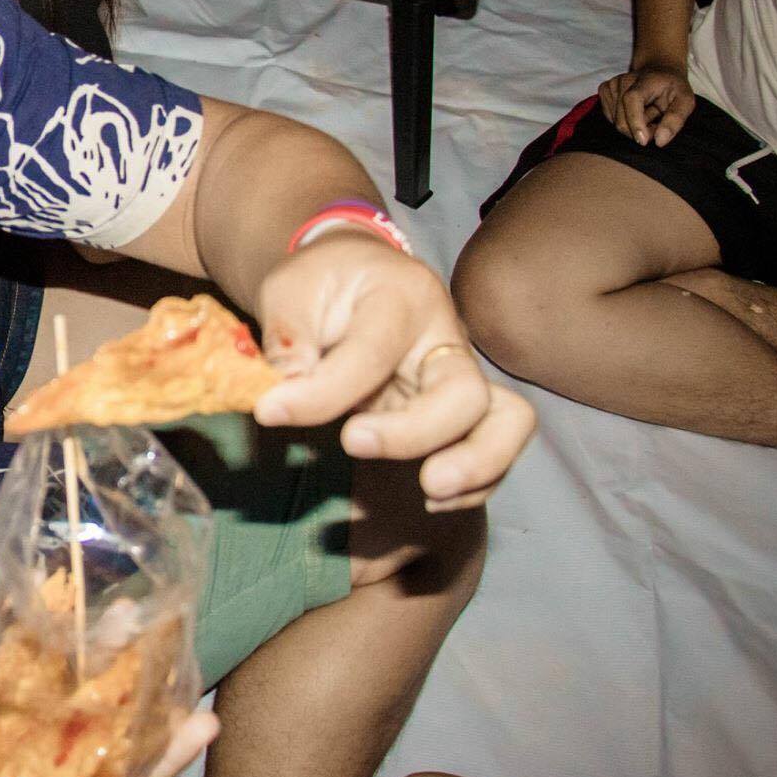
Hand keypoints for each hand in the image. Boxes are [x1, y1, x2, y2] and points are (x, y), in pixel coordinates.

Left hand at [253, 231, 533, 510]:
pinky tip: (427, 499)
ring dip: (476, 463)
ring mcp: (459, 377)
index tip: (270, 411)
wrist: (351, 278)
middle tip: (352, 442)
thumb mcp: (288, 290)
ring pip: (507, 420)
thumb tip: (286, 391)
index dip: (321, 392)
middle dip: (412, 431)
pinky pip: (495, 445)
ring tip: (428, 489)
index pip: (372, 353)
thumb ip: (287, 337)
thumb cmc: (321, 285)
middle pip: (463, 391)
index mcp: (403, 297)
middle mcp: (445, 338)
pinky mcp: (461, 412)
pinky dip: (474, 482)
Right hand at [599, 65, 694, 146]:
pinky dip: (624, 121)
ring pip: (616, 122)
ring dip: (633, 126)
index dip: (635, 122)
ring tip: (648, 114)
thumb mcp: (686, 102)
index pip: (632, 100)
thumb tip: (660, 141)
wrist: (659, 70)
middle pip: (622, 119)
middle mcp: (624, 80)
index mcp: (646, 80)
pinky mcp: (604, 90)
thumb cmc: (673, 87)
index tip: (643, 140)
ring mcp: (611, 85)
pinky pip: (610, 118)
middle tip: (657, 125)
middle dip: (640, 131)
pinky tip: (635, 112)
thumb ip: (675, 120)